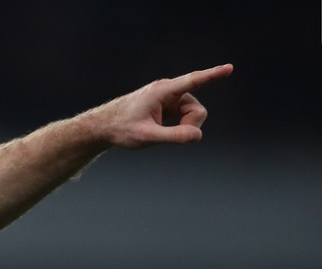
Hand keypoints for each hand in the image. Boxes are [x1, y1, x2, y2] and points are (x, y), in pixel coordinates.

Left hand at [98, 64, 232, 148]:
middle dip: (190, 125)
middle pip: (196, 109)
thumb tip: (198, 136)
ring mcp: (168, 98)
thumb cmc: (121, 129)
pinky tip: (159, 129)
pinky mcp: (167, 105)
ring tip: (158, 133)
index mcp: (162, 91)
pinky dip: (177, 127)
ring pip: (191, 114)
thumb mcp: (147, 137)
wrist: (103, 127)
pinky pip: (183, 117)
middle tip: (171, 137)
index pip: (193, 81)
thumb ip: (173, 136)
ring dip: (182, 127)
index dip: (212, 75)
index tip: (229, 68)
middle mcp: (168, 90)